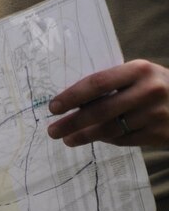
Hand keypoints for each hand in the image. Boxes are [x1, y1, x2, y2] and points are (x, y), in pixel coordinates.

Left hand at [46, 59, 168, 146]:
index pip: (97, 83)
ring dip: (85, 136)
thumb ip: (111, 82)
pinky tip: (95, 139)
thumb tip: (71, 100)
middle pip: (101, 110)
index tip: (53, 107)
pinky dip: (107, 140)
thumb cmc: (154, 84)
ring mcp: (157, 115)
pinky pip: (125, 140)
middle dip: (72, 122)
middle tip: (52, 130)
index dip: (72, 96)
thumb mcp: (137, 74)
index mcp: (138, 70)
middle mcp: (149, 92)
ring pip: (111, 129)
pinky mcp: (161, 134)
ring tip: (67, 139)